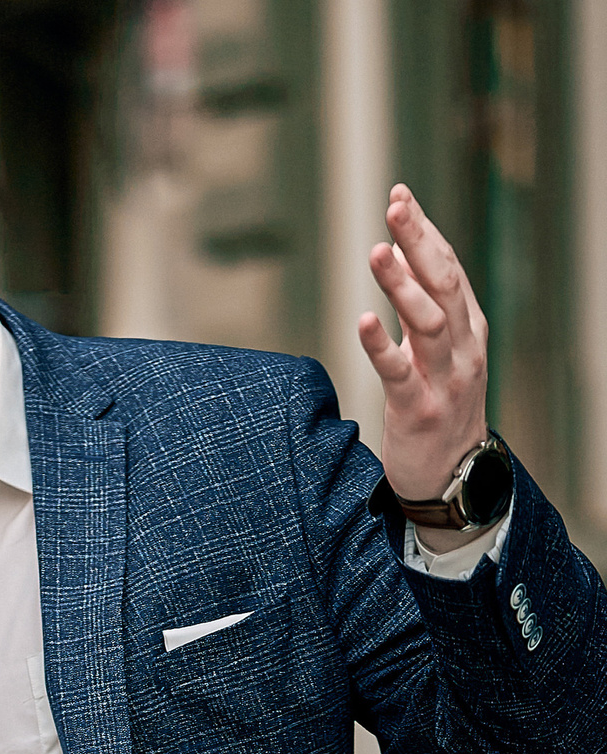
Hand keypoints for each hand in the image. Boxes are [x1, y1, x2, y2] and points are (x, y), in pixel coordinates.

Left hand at [359, 185, 489, 504]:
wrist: (453, 479)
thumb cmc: (439, 409)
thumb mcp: (438, 354)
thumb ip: (421, 310)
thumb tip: (397, 254)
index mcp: (467, 328)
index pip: (448, 268)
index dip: (425, 231)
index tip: (400, 195)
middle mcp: (462, 348)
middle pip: (444, 284)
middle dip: (420, 242)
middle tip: (395, 206)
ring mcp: (444, 380)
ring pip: (428, 322)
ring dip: (402, 284)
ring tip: (377, 251)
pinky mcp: (419, 412)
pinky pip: (399, 374)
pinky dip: (381, 346)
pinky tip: (363, 320)